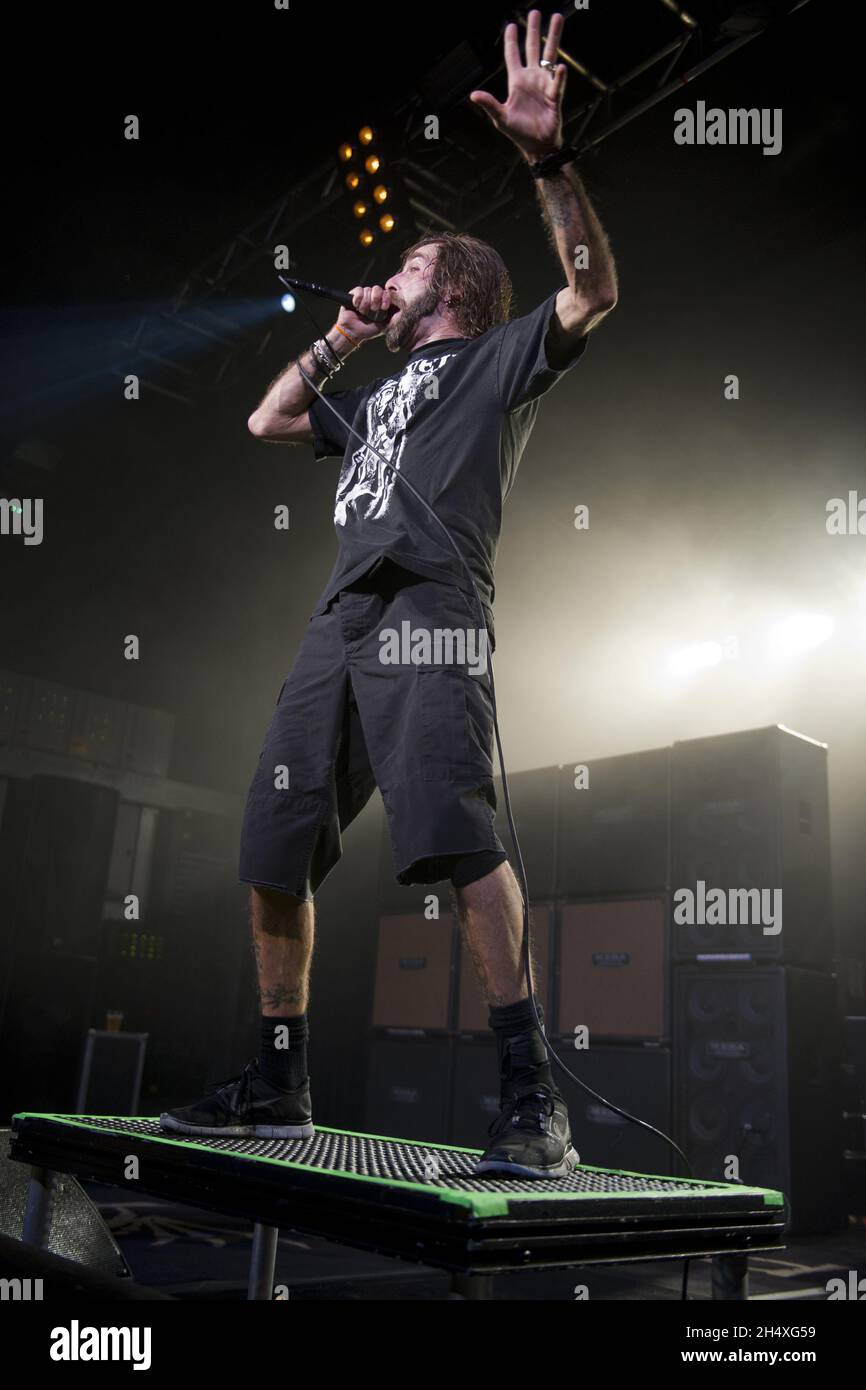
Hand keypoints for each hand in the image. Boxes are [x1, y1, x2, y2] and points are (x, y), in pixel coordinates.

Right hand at [337, 285, 397, 341]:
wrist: (352, 333)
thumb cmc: (366, 331)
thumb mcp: (382, 325)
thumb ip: (390, 318)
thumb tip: (400, 311)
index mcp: (379, 303)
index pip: (385, 293)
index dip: (386, 298)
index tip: (384, 307)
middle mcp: (371, 298)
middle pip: (377, 288)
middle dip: (376, 299)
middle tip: (373, 309)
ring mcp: (362, 296)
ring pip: (367, 290)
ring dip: (365, 303)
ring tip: (362, 312)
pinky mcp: (352, 295)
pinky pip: (358, 290)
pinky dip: (358, 298)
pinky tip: (356, 306)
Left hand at [469, 10, 565, 159]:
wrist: (537, 147)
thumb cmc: (518, 133)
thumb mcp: (501, 118)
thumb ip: (489, 104)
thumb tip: (473, 95)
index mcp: (516, 82)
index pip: (512, 56)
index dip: (511, 40)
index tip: (511, 25)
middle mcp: (531, 78)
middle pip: (533, 48)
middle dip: (533, 30)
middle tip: (535, 12)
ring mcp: (544, 84)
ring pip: (549, 55)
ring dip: (552, 37)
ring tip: (557, 18)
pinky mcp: (555, 95)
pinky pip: (557, 83)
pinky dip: (559, 76)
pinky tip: (560, 67)